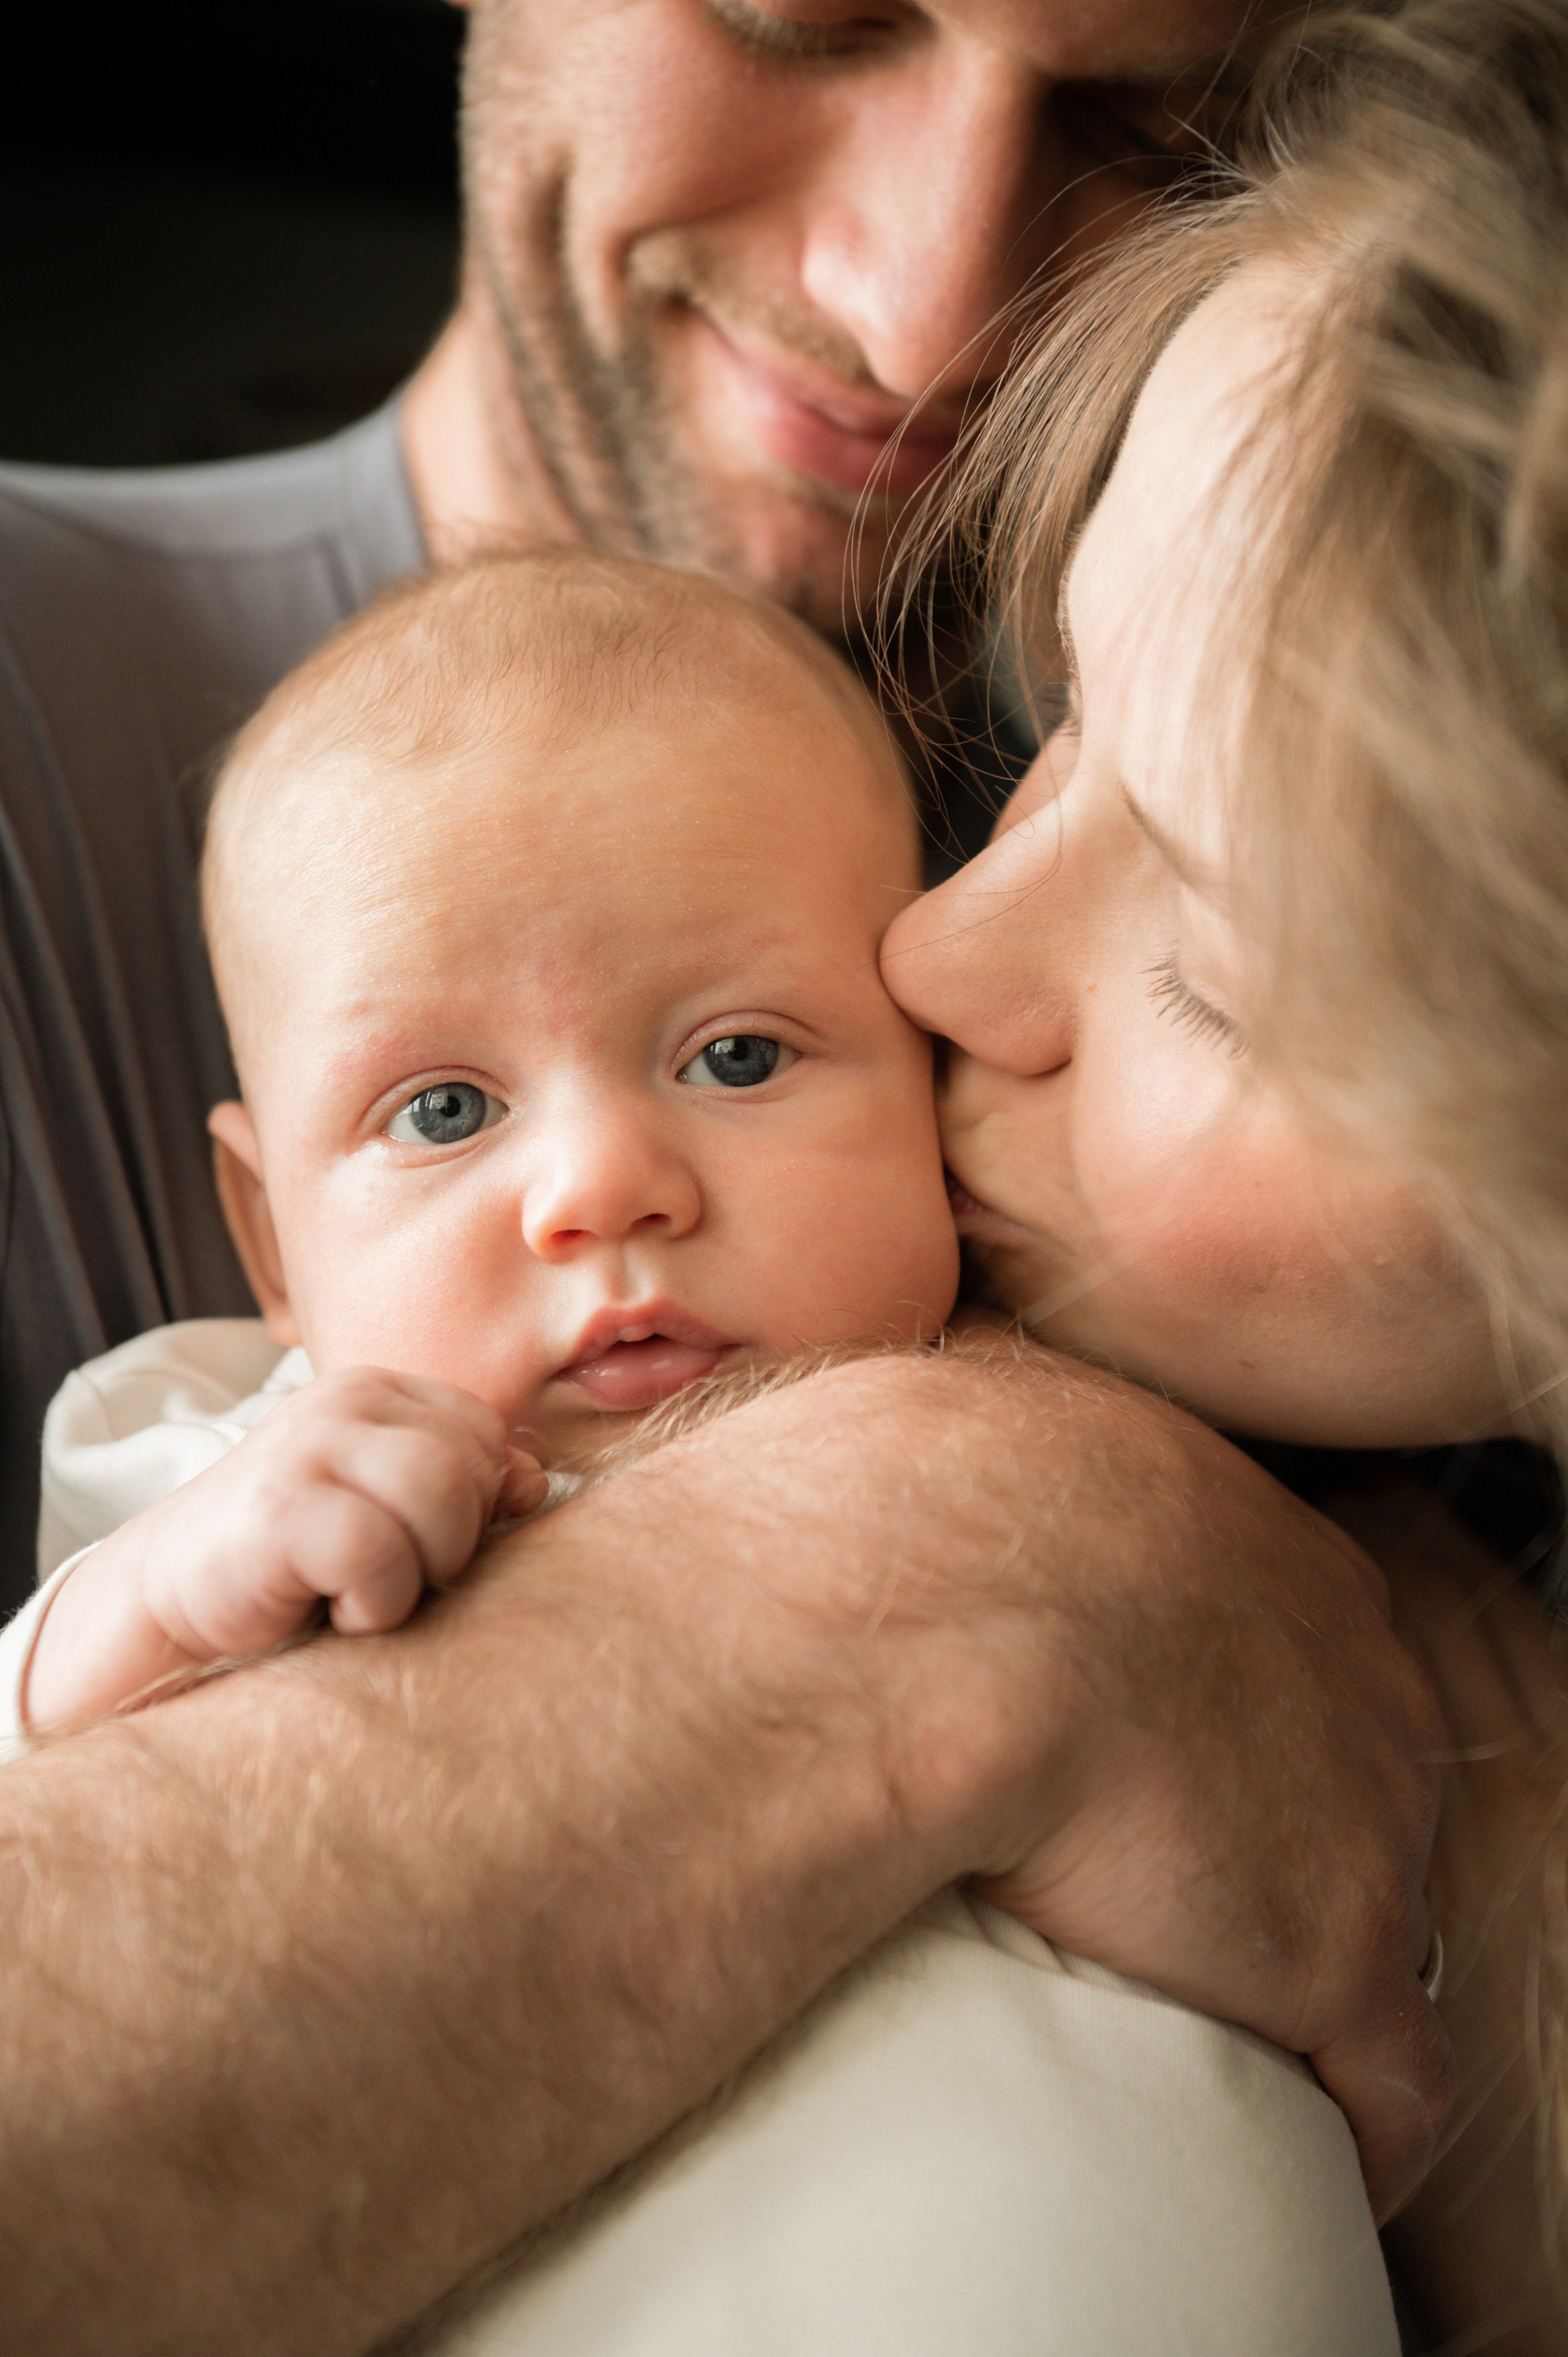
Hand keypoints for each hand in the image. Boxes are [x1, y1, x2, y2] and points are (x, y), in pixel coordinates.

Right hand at [24, 1368, 545, 1728]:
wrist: (169, 1602)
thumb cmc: (296, 1562)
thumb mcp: (387, 1511)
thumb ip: (461, 1487)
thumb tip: (532, 1480)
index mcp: (380, 1391)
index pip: (487, 1433)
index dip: (473, 1503)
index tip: (413, 1542)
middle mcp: (346, 1400)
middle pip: (471, 1465)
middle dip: (450, 1542)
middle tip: (387, 1573)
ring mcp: (309, 1444)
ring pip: (441, 1495)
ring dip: (418, 1571)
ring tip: (365, 1588)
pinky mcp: (280, 1505)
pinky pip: (380, 1553)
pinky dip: (373, 1604)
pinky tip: (331, 1607)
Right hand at [958, 1376, 1451, 2223]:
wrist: (910, 1615)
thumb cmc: (875, 1509)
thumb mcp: (927, 1415)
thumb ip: (938, 1439)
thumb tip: (844, 1453)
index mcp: (1228, 1524)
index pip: (1262, 1617)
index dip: (1204, 1689)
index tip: (1130, 1746)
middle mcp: (1330, 1647)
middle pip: (1338, 1749)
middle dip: (1273, 1813)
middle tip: (1152, 1875)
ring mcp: (1356, 1798)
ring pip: (1375, 1892)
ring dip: (1304, 1954)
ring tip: (1207, 2009)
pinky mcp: (1339, 1950)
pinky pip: (1392, 2071)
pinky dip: (1358, 2118)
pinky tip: (1304, 2148)